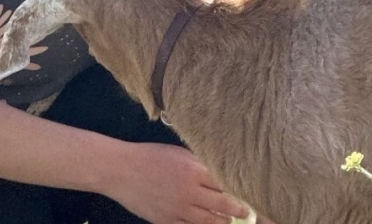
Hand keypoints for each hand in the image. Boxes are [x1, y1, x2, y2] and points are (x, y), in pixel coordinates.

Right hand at [106, 142, 250, 223]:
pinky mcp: (166, 221)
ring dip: (223, 223)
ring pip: (209, 223)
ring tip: (230, 222)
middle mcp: (189, 191)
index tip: (251, 192)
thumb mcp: (178, 153)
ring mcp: (178, 209)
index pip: (225, 183)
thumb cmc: (149, 157)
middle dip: (240, 210)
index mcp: (194, 170)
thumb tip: (218, 172)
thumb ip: (199, 164)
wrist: (120, 170)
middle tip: (249, 212)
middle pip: (223, 205)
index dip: (240, 189)